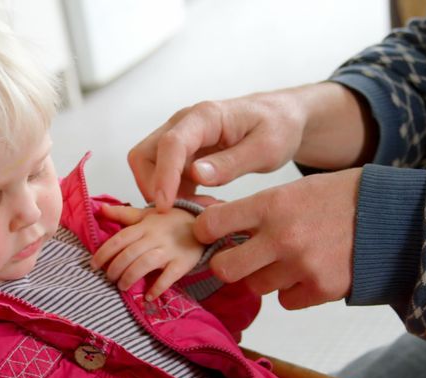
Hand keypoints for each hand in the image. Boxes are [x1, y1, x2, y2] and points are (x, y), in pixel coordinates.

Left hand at [90, 205, 204, 299]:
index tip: (93, 265)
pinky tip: (148, 296)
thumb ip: (123, 214)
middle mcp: (155, 237)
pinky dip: (157, 288)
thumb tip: (100, 209)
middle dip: (115, 268)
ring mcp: (170, 250)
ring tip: (123, 287)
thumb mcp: (147, 215)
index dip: (104, 253)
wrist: (203, 225)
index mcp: (144, 226)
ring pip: (145, 264)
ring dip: (130, 277)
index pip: (119, 239)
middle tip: (109, 279)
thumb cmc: (169, 223)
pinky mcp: (183, 263)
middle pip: (129, 254)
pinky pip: (168, 277)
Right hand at [129, 83, 374, 211]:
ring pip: (149, 168)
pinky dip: (173, 195)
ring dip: (164, 194)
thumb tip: (196, 175)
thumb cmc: (278, 128)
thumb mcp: (266, 148)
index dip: (164, 177)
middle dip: (154, 188)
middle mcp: (183, 124)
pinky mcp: (182, 154)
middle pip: (144, 155)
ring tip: (199, 210)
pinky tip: (200, 206)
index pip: (171, 144)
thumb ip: (232, 163)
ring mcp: (180, 138)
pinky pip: (163, 176)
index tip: (165, 206)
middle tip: (185, 213)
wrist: (281, 118)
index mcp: (206, 117)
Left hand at [193, 168, 361, 309]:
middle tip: (239, 258)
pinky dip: (293, 291)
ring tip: (289, 259)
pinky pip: (285, 301)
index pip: (210, 224)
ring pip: (256, 286)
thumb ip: (258, 209)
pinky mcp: (319, 290)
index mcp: (272, 204)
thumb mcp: (296, 190)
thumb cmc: (340, 198)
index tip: (210, 234)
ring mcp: (301, 266)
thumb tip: (215, 226)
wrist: (393, 217)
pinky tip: (310, 272)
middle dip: (227, 265)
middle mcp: (281, 237)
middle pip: (224, 268)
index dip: (204, 232)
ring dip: (266, 276)